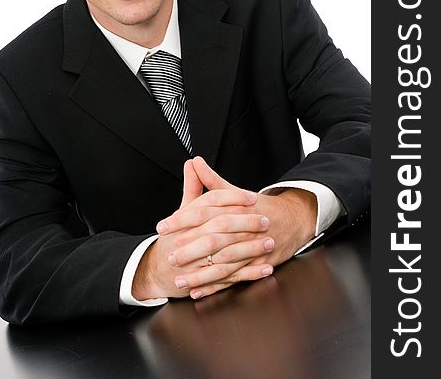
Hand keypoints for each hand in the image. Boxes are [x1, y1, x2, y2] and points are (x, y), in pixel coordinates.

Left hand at [158, 157, 317, 299]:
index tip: (162, 226)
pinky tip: (197, 292)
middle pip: (213, 239)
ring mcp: (251, 248)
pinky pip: (234, 279)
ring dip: (200, 274)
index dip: (181, 219)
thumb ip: (211, 179)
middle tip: (169, 255)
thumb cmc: (258, 207)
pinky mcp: (257, 264)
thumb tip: (194, 162)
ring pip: (223, 263)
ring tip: (179, 280)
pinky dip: (215, 287)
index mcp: (234, 208)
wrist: (293, 219)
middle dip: (190, 249)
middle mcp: (243, 227)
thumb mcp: (234, 192)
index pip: (203, 212)